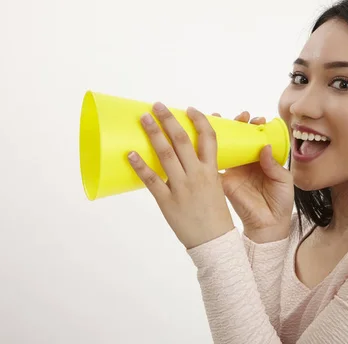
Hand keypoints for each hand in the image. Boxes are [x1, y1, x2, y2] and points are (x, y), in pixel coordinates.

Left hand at [128, 102, 233, 248]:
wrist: (214, 241)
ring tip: (144, 119)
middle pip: (182, 141)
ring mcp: (182, 188)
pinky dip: (140, 166)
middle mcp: (197, 175)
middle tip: (156, 106)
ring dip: (153, 134)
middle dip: (169, 120)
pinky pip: (151, 181)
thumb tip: (184, 156)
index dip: (200, 120)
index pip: (208, 138)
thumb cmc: (216, 214)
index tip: (189, 109)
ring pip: (165, 155)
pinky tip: (130, 153)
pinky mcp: (168, 201)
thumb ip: (203, 170)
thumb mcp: (216, 186)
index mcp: (212, 171)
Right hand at [212, 111, 293, 242]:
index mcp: (261, 159)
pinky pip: (214, 165)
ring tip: (220, 119)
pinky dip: (208, 153)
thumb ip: (274, 164)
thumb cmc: (280, 202)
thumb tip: (265, 146)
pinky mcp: (224, 181)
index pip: (256, 138)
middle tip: (241, 117)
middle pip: (239, 138)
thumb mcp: (283, 180)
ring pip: (226, 147)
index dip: (255, 126)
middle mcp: (246, 162)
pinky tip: (203, 140)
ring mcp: (234, 170)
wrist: (269, 225)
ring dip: (222, 133)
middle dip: (238, 124)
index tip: (257, 119)